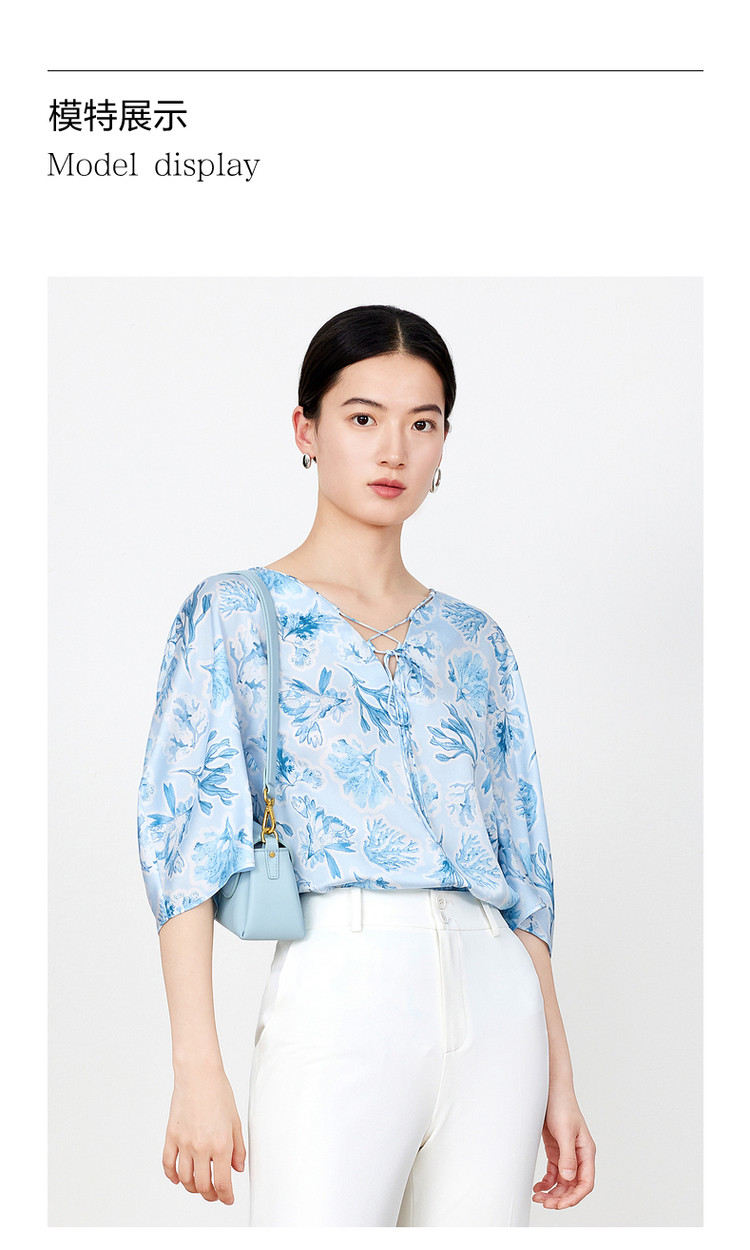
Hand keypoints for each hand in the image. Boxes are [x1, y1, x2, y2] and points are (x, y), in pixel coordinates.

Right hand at [162, 1067, 245, 1204]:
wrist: (198, 1074)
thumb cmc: (219, 1092)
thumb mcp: (235, 1120)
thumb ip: (238, 1147)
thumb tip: (238, 1169)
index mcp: (221, 1144)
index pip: (222, 1183)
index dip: (226, 1196)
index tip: (228, 1199)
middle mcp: (201, 1147)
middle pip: (202, 1185)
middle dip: (210, 1195)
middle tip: (215, 1194)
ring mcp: (184, 1143)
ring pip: (185, 1179)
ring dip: (192, 1188)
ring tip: (199, 1186)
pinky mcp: (171, 1136)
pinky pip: (168, 1164)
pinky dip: (172, 1176)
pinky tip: (178, 1178)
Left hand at [532, 1088, 595, 1209]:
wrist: (550, 1090)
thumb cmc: (562, 1106)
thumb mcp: (565, 1131)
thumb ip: (567, 1156)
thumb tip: (569, 1179)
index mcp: (586, 1152)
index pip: (585, 1182)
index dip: (574, 1197)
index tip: (560, 1204)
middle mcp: (578, 1156)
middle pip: (573, 1185)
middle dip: (560, 1197)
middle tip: (545, 1203)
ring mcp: (567, 1154)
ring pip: (563, 1182)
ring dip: (552, 1192)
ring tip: (538, 1197)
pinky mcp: (556, 1151)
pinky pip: (553, 1173)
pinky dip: (547, 1182)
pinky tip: (538, 1187)